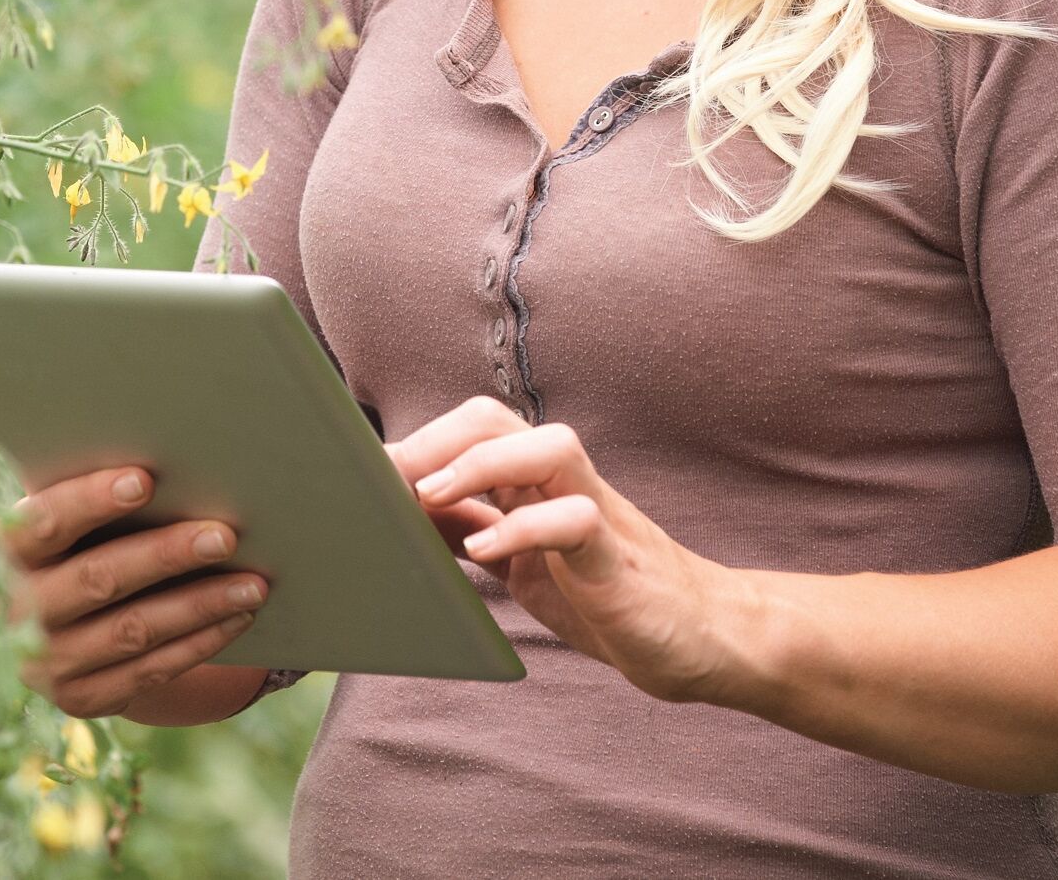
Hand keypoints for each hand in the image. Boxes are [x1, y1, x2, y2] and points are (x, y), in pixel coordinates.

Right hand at [0, 465, 270, 718]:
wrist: (46, 630)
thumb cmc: (71, 545)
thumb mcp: (62, 523)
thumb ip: (90, 498)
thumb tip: (172, 456)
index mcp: (2, 551)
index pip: (45, 522)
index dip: (91, 501)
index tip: (145, 479)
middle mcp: (14, 611)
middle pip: (98, 578)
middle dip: (166, 555)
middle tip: (225, 535)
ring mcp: (46, 664)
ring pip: (133, 630)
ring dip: (199, 604)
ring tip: (253, 582)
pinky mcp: (81, 698)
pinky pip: (150, 670)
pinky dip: (200, 642)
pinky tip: (238, 616)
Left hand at [389, 395, 743, 704]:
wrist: (697, 638)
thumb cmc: (602, 596)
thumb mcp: (522, 564)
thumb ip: (474, 533)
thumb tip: (398, 518)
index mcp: (535, 481)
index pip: (472, 428)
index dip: (416, 440)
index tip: (359, 469)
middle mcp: (564, 481)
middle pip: (495, 420)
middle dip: (433, 441)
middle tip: (381, 479)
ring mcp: (597, 511)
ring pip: (545, 446)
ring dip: (477, 464)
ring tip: (426, 497)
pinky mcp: (618, 556)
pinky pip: (575, 518)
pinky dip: (524, 528)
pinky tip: (485, 551)